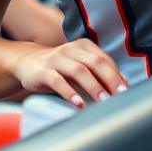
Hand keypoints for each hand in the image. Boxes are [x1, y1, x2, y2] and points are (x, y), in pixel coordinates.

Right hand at [11, 38, 127, 108]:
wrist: (26, 63)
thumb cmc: (59, 68)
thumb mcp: (78, 65)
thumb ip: (96, 73)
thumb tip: (120, 86)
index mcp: (83, 46)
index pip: (105, 60)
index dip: (117, 75)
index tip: (125, 91)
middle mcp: (71, 49)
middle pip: (95, 63)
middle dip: (110, 80)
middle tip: (119, 96)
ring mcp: (56, 59)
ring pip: (79, 71)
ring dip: (93, 87)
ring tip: (103, 102)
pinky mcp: (42, 72)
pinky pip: (58, 81)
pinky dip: (70, 93)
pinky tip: (79, 104)